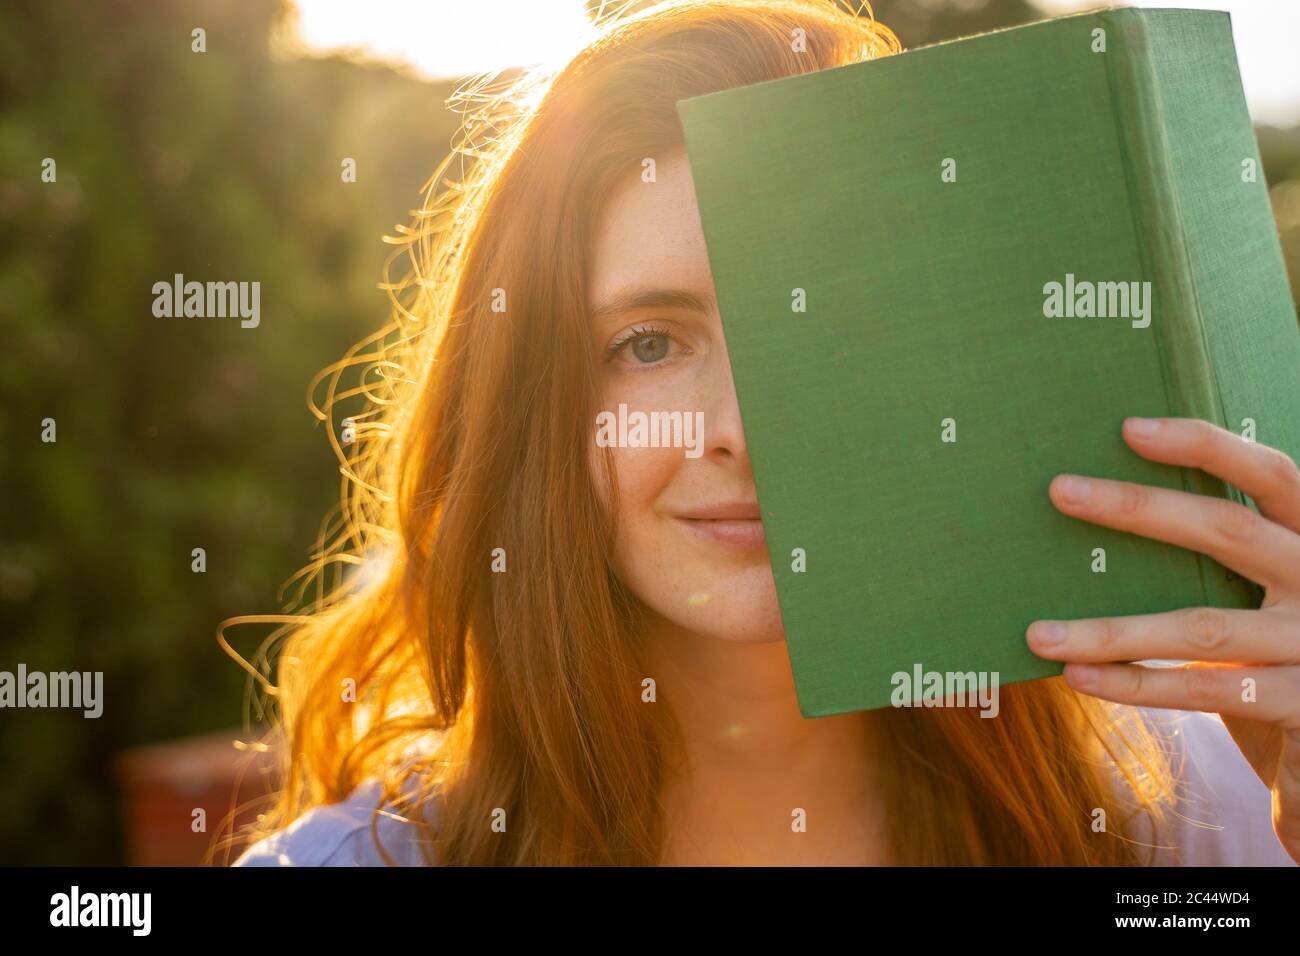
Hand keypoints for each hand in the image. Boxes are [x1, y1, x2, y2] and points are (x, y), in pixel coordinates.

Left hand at [1025, 416, 1299, 863]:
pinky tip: (1078, 676)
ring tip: (1037, 633)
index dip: (1207, 447)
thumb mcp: (1266, 585)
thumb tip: (1098, 502)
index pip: (1271, 473)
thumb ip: (1220, 549)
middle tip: (1059, 490)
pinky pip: (1204, 688)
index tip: (1130, 428)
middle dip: (1138, 508)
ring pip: (1200, 627)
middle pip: (1229, 530)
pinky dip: (1135, 684)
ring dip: (1111, 630)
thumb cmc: (1277, 644)